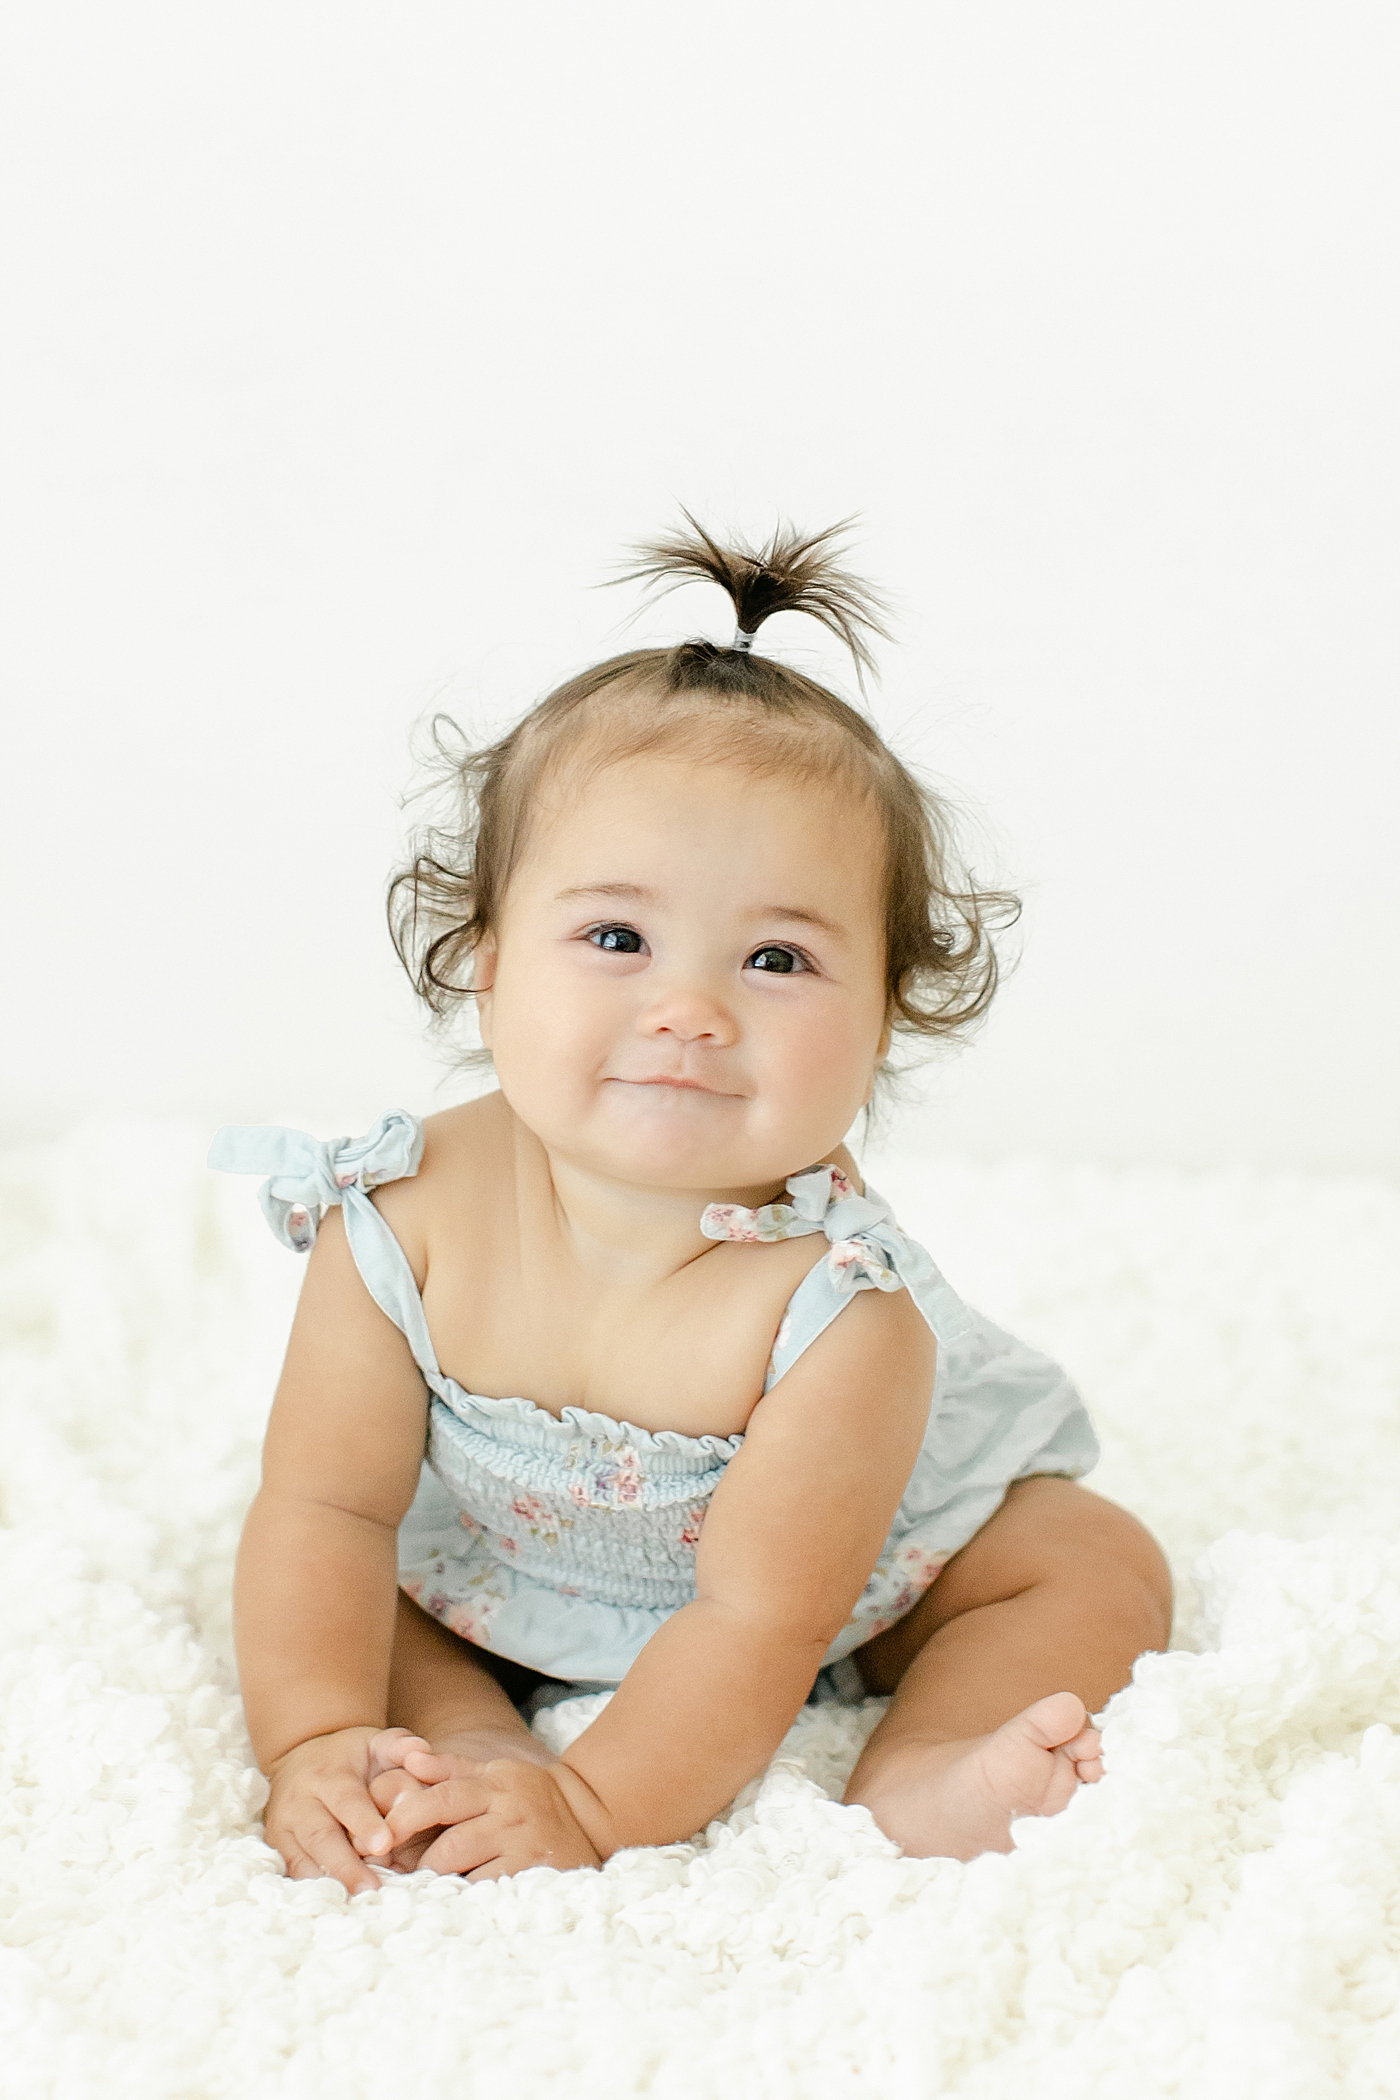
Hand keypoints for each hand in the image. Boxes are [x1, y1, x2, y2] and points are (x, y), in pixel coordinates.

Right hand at [263, 1725, 418, 1894]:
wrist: (302, 1756)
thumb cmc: (350, 1757)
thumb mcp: (374, 1742)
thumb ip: (399, 1745)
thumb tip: (419, 1751)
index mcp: (328, 1775)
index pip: (346, 1799)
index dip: (363, 1822)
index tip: (384, 1844)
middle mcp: (300, 1801)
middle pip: (321, 1837)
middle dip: (346, 1865)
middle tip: (372, 1888)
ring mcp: (284, 1827)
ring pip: (302, 1860)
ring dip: (329, 1884)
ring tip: (356, 1904)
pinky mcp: (277, 1848)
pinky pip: (292, 1873)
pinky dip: (311, 1890)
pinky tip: (334, 1904)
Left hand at [370, 1742, 602, 1879]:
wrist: (590, 1817)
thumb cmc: (528, 1797)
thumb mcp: (494, 1774)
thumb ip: (450, 1769)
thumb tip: (409, 1759)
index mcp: (495, 1784)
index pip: (443, 1798)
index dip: (407, 1816)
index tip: (379, 1836)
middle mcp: (510, 1814)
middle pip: (450, 1844)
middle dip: (419, 1864)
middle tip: (398, 1877)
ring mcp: (524, 1847)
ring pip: (468, 1873)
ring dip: (440, 1885)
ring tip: (424, 1891)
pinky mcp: (534, 1876)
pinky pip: (488, 1893)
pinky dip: (467, 1899)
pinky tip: (455, 1902)